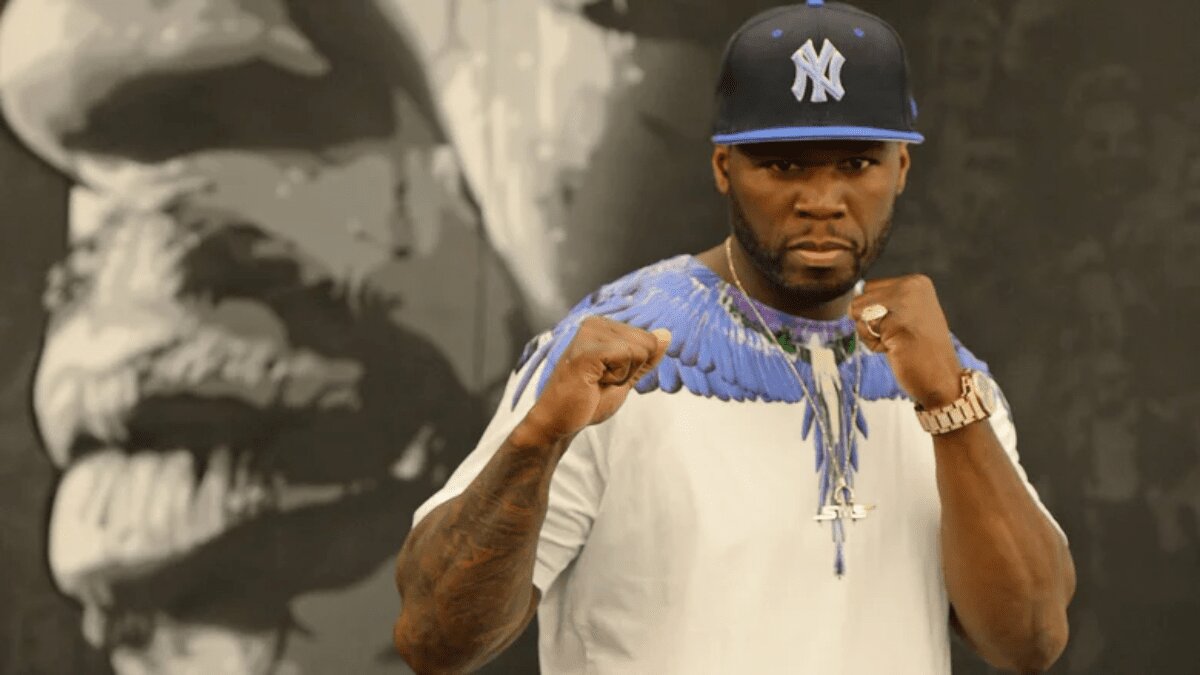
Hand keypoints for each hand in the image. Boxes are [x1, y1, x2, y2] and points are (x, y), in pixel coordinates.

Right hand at [521, 317, 669, 443]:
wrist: (559, 421)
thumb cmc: (588, 400)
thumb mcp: (626, 376)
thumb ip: (645, 357)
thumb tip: (666, 334)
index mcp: (603, 325)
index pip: (649, 339)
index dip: (636, 366)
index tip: (608, 375)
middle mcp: (595, 322)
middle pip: (648, 342)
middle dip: (631, 370)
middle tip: (602, 380)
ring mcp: (589, 333)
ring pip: (640, 349)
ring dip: (623, 374)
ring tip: (596, 380)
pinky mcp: (587, 349)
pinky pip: (627, 356)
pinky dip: (617, 376)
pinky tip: (594, 381)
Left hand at [850, 275, 962, 408]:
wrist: (942, 379)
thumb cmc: (921, 351)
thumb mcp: (906, 315)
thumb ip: (883, 303)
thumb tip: (850, 305)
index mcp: (917, 281)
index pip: (869, 287)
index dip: (876, 312)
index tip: (901, 327)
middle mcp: (912, 285)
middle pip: (859, 298)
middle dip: (870, 321)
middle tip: (899, 337)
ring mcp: (905, 302)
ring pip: (857, 311)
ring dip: (871, 334)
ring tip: (898, 343)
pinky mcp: (896, 322)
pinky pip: (863, 328)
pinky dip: (873, 344)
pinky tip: (896, 350)